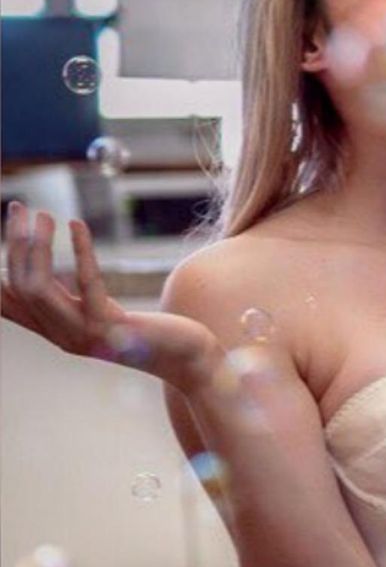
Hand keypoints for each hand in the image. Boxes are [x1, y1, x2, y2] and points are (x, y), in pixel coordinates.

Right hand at [2, 205, 215, 385]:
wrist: (185, 360)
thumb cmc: (142, 333)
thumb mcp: (95, 315)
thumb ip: (64, 299)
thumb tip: (31, 273)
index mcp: (55, 331)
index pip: (6, 303)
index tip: (3, 232)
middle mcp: (62, 336)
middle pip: (19, 286)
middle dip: (14, 243)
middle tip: (18, 207)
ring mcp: (85, 335)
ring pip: (40, 286)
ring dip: (37, 245)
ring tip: (43, 213)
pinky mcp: (112, 327)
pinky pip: (87, 284)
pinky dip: (80, 251)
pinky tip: (77, 225)